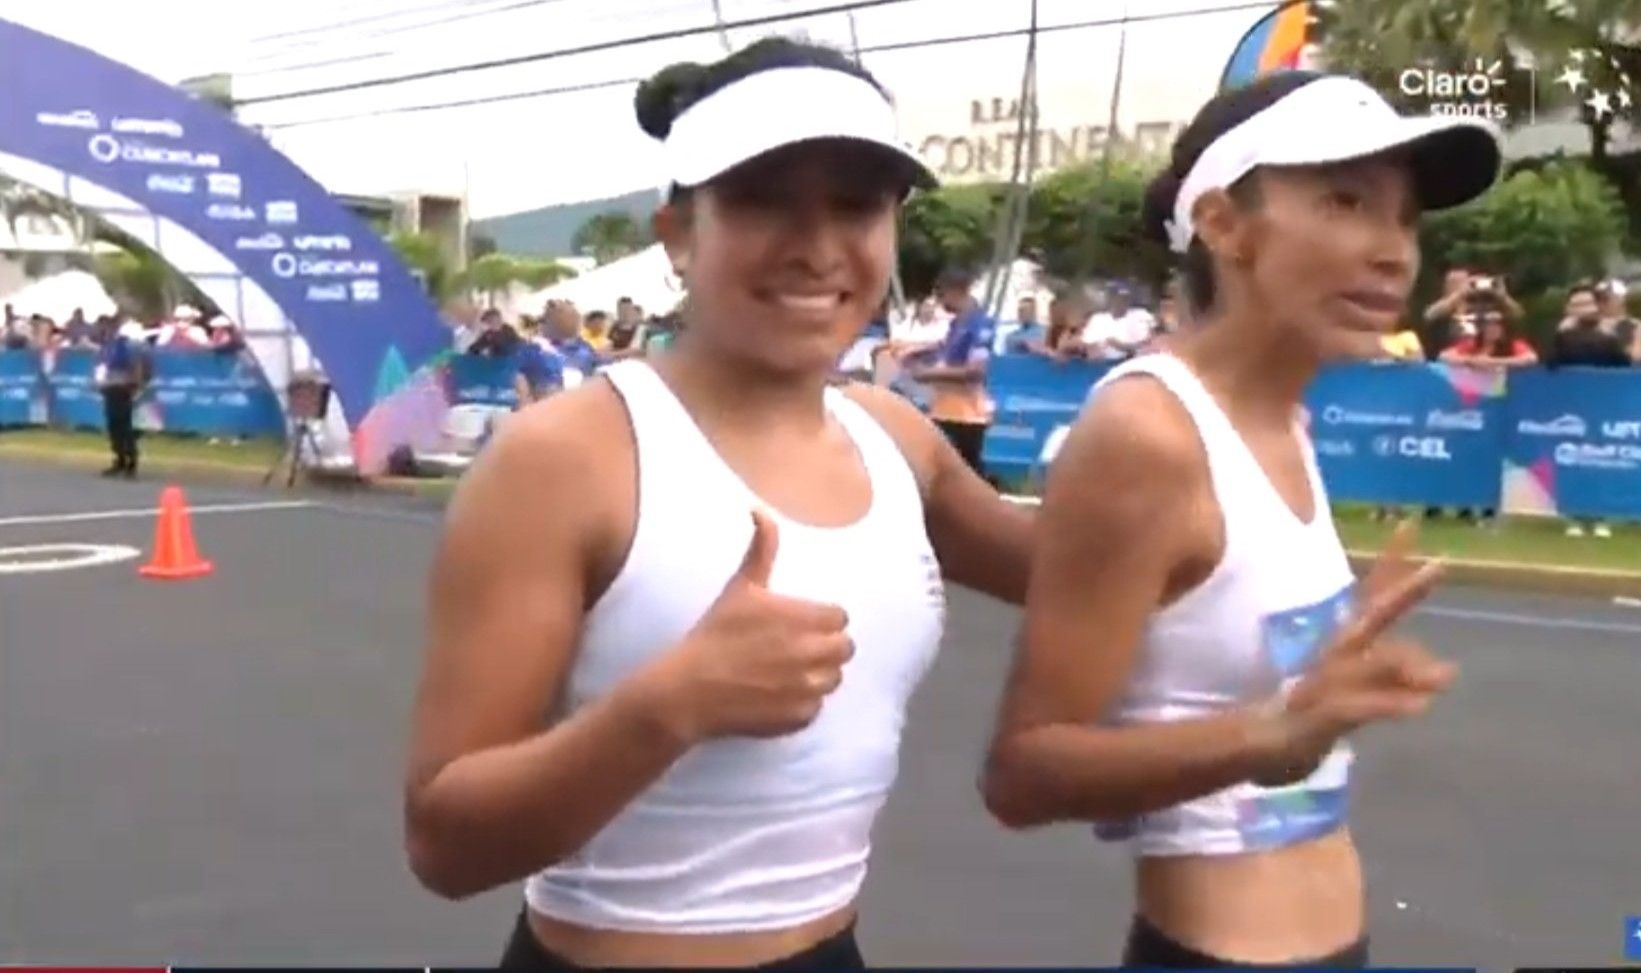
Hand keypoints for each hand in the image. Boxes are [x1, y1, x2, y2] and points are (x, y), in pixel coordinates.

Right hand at [658, 510, 853, 741]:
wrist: (689, 690)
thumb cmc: (715, 634)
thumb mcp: (741, 587)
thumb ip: (762, 548)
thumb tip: (761, 510)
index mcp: (806, 618)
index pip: (840, 617)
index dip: (822, 619)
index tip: (801, 623)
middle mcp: (814, 652)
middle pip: (844, 648)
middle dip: (826, 646)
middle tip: (797, 647)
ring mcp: (809, 688)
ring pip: (834, 679)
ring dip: (818, 674)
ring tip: (787, 671)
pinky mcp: (800, 717)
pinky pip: (817, 708)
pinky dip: (802, 703)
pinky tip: (777, 694)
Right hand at [1249, 522, 1456, 785]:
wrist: (1267, 738)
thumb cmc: (1317, 706)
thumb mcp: (1364, 687)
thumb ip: (1399, 676)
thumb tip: (1447, 671)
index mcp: (1347, 639)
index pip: (1373, 592)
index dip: (1394, 561)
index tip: (1410, 523)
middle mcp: (1340, 650)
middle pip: (1375, 615)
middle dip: (1405, 592)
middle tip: (1439, 567)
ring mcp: (1331, 678)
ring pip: (1373, 662)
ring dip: (1407, 664)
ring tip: (1447, 677)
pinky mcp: (1328, 711)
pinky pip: (1363, 705)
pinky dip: (1390, 704)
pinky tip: (1420, 707)